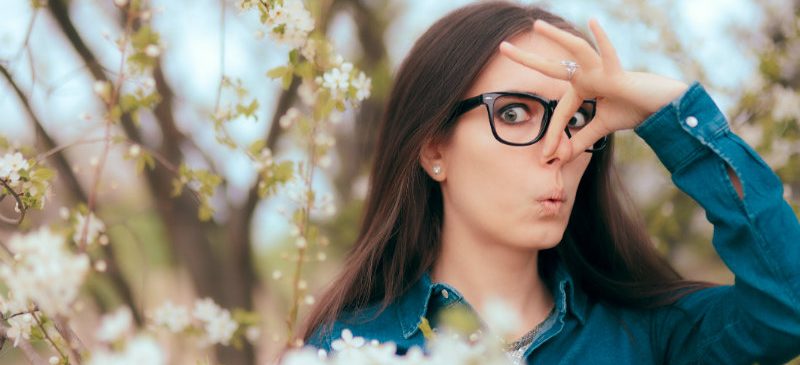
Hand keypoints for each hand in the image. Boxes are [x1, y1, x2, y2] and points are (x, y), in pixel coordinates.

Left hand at [498, 18, 688, 160]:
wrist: (662, 107)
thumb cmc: (634, 110)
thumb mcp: (602, 127)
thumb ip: (581, 140)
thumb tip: (561, 158)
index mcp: (583, 88)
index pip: (560, 110)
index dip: (554, 134)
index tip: (546, 155)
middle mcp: (588, 75)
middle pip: (552, 67)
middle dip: (528, 59)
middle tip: (502, 48)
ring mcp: (602, 71)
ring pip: (576, 51)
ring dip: (557, 38)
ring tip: (538, 25)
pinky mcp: (619, 73)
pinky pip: (609, 54)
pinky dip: (602, 39)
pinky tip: (592, 21)